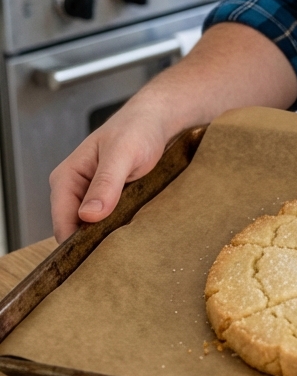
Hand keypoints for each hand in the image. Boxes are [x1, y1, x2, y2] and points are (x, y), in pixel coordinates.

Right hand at [49, 99, 168, 243]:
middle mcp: (72, 189)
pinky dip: (116, 229)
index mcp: (66, 178)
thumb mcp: (123, 154)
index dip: (77, 243)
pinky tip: (131, 230)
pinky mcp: (105, 200)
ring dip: (106, 237)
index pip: (62, 223)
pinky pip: (104, 223)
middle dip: (93, 242)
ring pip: (90, 229)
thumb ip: (107, 182)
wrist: (155, 120)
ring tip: (127, 241)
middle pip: (74, 230)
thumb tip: (88, 215)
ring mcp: (88, 196)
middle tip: (119, 251)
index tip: (100, 256)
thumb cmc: (138, 129)